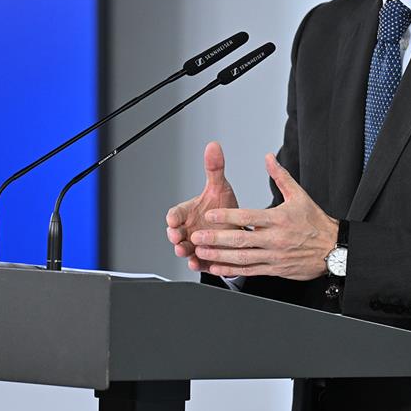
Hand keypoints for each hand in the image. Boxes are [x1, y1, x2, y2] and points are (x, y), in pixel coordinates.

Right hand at [165, 141, 239, 271]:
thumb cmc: (223, 207)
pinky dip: (196, 264)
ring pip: (184, 249)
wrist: (238, 228)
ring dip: (182, 250)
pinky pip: (197, 262)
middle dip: (174, 236)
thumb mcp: (220, 187)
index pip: (175, 213)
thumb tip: (213, 146)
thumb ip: (214, 168)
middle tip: (177, 236)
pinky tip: (197, 263)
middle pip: (175, 233)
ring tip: (185, 251)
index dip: (173, 217)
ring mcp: (195, 244)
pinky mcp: (204, 258)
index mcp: (188, 212)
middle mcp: (188, 229)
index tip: (173, 219)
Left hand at [190, 153, 338, 280]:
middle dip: (216, 238)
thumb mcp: (299, 195)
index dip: (227, 216)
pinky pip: (250, 270)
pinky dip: (232, 270)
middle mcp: (275, 238)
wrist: (334, 249)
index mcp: (278, 219)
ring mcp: (274, 256)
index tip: (209, 215)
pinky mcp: (275, 269)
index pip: (248, 217)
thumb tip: (268, 157)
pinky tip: (217, 268)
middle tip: (197, 236)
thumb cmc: (315, 222)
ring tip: (202, 252)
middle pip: (241, 239)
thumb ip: (280, 176)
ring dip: (220, 256)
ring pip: (243, 257)